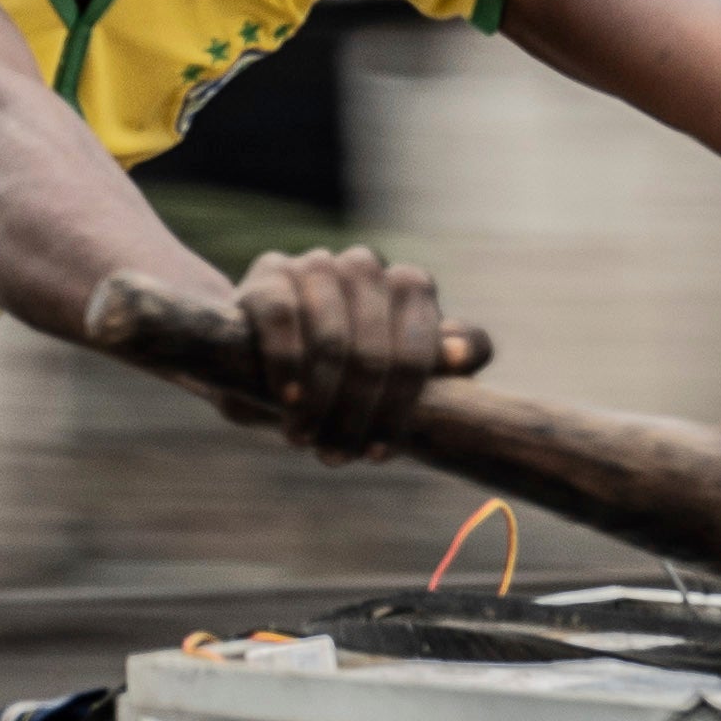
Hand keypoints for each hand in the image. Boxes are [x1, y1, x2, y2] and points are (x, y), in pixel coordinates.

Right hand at [97, 247, 468, 454]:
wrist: (255, 352)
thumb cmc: (338, 374)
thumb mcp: (388, 379)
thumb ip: (438, 369)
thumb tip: (465, 355)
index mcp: (410, 288)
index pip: (420, 352)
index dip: (399, 410)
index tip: (377, 453)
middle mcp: (367, 267)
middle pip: (377, 352)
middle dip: (357, 415)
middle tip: (337, 457)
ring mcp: (318, 264)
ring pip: (333, 338)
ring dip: (321, 400)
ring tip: (305, 440)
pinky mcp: (270, 272)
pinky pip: (283, 319)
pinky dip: (287, 367)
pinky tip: (287, 403)